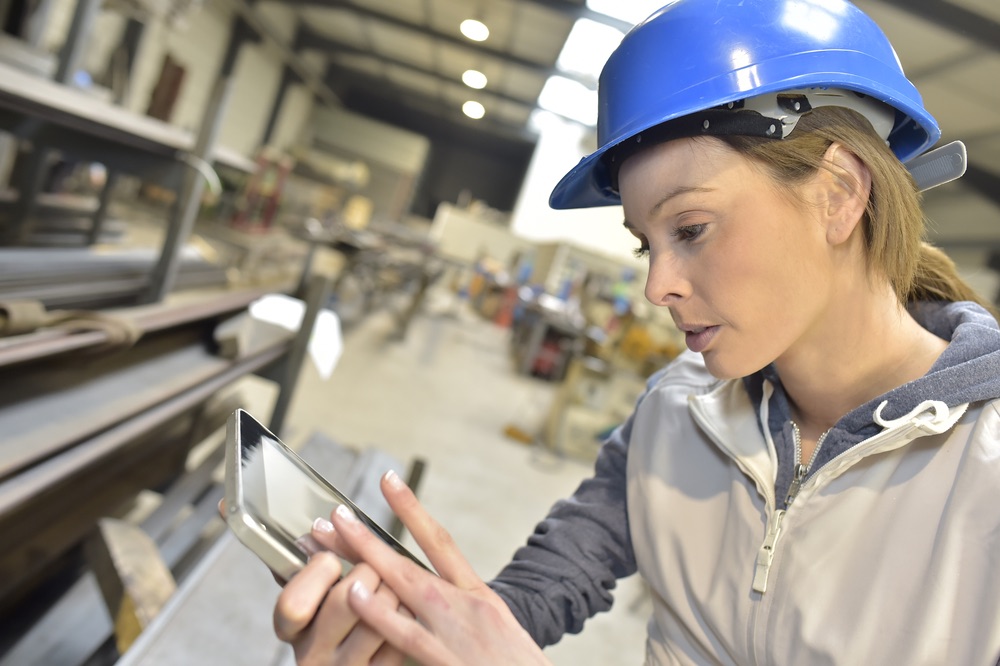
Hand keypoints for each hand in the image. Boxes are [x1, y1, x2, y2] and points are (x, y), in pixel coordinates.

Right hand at [221, 499, 406, 663]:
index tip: (329, 558)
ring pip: (380, 615)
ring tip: (391, 586)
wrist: (349, 663)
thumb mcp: (299, 588)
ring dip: (394, 591)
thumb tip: (229, 505)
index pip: (293, 603)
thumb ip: (280, 553)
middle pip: (344, 600)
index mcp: (290, 626)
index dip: (317, 573)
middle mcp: (313, 654)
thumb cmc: (325, 616)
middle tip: (370, 565)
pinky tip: (405, 607)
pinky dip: (409, 614)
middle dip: (366, 570)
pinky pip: (402, 637)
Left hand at [329, 470, 551, 665]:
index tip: (388, 482)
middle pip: (409, 561)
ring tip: (332, 542)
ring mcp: (454, 632)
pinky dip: (379, 613)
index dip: (412, 509)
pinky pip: (404, 634)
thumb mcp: (495, 627)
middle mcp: (465, 605)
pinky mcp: (446, 660)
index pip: (440, 541)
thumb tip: (423, 597)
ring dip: (365, 562)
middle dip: (369, 538)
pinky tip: (354, 596)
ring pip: (403, 587)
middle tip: (336, 515)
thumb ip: (461, 609)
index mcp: (478, 594)